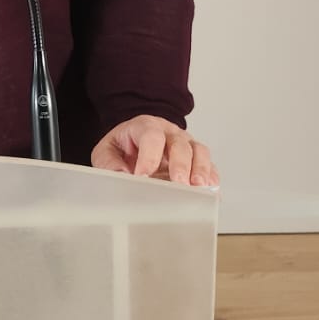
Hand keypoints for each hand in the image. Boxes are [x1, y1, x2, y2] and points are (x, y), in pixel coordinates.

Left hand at [91, 115, 218, 186]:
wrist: (132, 148)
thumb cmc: (121, 150)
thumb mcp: (106, 153)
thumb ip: (110, 164)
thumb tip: (120, 176)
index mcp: (145, 126)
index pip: (151, 135)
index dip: (149, 156)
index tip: (143, 176)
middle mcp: (169, 133)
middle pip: (180, 143)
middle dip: (180, 164)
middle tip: (178, 183)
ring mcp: (185, 145)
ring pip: (199, 151)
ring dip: (201, 170)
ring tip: (198, 188)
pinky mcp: (196, 161)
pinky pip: (209, 167)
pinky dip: (211, 179)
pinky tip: (210, 192)